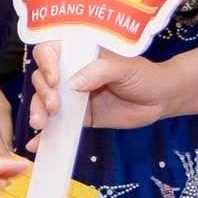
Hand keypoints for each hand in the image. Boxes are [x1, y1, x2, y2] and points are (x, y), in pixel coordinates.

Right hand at [27, 41, 173, 140]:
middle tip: (54, 107)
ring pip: (43, 101)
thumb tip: (72, 85)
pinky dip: (45, 136)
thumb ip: (99, 72)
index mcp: (78, 55)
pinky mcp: (78, 118)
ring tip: (40, 125)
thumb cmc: (145, 75)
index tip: (54, 80)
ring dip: (38, 111)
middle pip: (42, 79)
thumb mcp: (124, 68)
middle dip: (43, 93)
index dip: (46, 63)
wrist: (161, 100)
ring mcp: (71, 97)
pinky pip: (58, 125)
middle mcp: (69, 74)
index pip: (50, 52)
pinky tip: (36, 145)